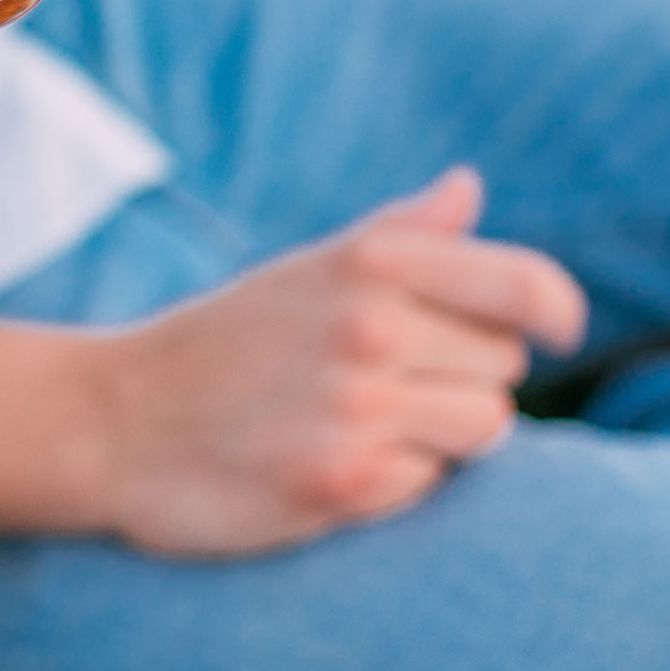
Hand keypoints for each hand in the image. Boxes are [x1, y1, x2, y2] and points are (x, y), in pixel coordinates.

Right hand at [78, 168, 585, 555]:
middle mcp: (371, 325)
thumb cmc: (222, 341)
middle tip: (381, 382)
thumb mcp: (305, 269)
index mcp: (370, 261)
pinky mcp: (344, 483)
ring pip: (483, 429)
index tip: (557, 331)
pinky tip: (329, 463)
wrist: (111, 420)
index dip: (556, 313)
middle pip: (503, 366)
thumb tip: (468, 185)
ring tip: (363, 424)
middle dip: (460, 376)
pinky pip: (430, 485)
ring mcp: (359, 406)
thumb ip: (400, 233)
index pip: (526, 286)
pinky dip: (393, 481)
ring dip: (439, 436)